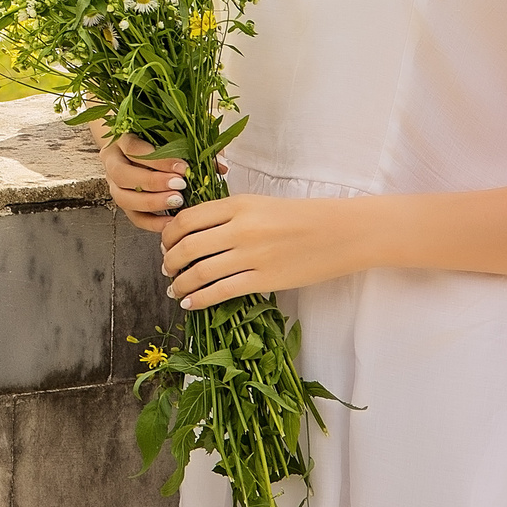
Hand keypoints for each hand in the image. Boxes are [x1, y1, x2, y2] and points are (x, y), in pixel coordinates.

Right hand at [101, 132, 188, 233]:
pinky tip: (171, 222)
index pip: (133, 148)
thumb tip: (222, 166)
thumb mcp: (172, 136)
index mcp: (122, 139)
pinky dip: (152, 222)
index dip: (158, 160)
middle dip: (153, 182)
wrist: (138, 145)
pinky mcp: (124, 203)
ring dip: (151, 202)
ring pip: (123, 197)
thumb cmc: (158, 139)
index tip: (183, 168)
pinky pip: (133, 217)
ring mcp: (114, 184)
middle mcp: (113, 161)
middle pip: (123, 174)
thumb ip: (195, 146)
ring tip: (177, 202)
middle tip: (180, 186)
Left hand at [160, 194, 366, 308]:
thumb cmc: (301, 216)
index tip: (165, 244)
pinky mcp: (265, 279)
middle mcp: (241, 228)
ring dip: (181, 282)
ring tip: (175, 288)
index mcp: (238, 204)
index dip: (169, 234)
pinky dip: (200, 298)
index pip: (188, 219)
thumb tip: (194, 231)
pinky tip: (190, 303)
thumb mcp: (260, 203)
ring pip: (200, 271)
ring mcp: (252, 255)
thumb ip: (228, 214)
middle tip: (166, 268)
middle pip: (188, 246)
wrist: (342, 232)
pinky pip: (222, 291)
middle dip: (169, 260)